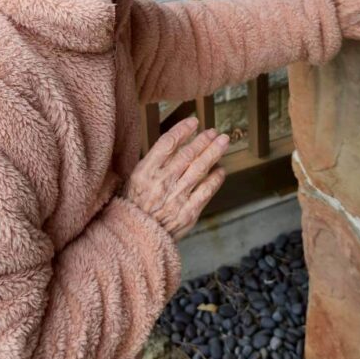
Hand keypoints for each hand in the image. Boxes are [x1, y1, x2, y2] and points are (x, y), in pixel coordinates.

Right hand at [123, 117, 227, 239]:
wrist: (137, 236)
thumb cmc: (136, 205)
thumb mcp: (136, 179)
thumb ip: (154, 162)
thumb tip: (177, 142)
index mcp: (145, 172)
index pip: (167, 143)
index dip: (182, 130)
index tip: (194, 122)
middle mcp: (161, 182)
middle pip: (187, 154)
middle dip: (203, 140)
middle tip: (215, 132)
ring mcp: (176, 198)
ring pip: (200, 170)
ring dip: (213, 153)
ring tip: (223, 142)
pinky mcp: (188, 213)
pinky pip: (206, 192)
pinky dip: (215, 179)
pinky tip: (221, 170)